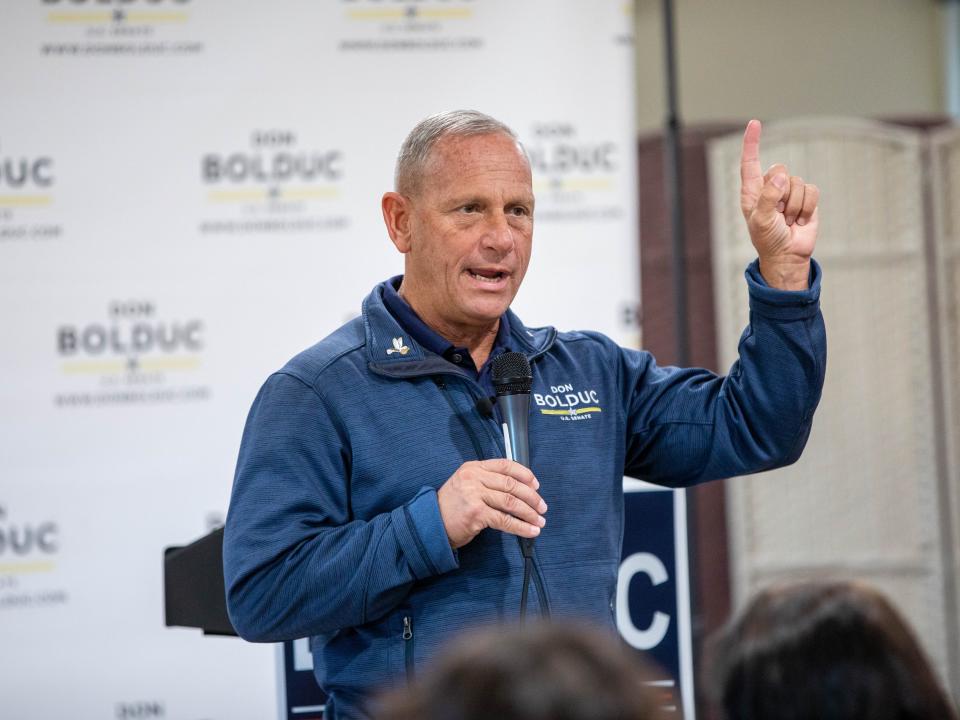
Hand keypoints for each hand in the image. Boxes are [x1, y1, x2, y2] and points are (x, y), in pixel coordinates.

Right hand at [437, 459, 546, 549]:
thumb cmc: (452, 507)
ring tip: (539, 521)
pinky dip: (521, 527)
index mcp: (473, 467)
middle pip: (511, 484)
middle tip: (542, 508)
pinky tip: (530, 531)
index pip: (505, 465)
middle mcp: (473, 477)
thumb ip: (487, 481)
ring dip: (529, 513)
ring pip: (511, 502)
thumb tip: (520, 488)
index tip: (536, 485)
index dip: (525, 475)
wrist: (431, 524)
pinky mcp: (476, 513)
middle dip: (531, 497)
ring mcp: (474, 494)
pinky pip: (505, 520)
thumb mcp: (466, 484)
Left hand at [739, 119, 819, 289]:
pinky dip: (807, 208)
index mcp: (752, 191)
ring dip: (794, 206)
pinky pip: (812, 191)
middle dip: (781, 193)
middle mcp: (770, 187)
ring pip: (797, 183)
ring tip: (787, 221)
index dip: (752, 142)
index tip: (754, 123)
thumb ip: (768, 197)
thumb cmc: (767, 239)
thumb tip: (781, 176)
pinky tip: (799, 221)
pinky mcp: (807, 198)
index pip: (750, 162)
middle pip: (780, 170)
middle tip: (778, 214)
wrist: (787, 255)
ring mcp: (789, 192)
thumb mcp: (760, 220)